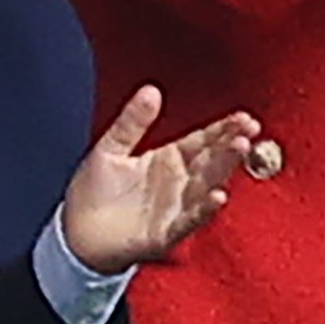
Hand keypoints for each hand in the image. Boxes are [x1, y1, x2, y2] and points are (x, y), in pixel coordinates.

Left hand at [60, 86, 258, 275]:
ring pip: (206, 186)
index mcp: (168, 160)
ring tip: (240, 150)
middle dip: (230, 146)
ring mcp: (175, 208)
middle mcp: (178, 184)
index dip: (222, 129)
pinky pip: (188, 220)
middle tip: (248, 131)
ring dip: (224, 170)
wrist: (75, 233)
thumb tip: (151, 89)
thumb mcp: (111, 147)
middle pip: (211, 161)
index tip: (244, 117)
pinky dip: (203, 209)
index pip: (201, 141)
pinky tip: (218, 196)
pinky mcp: (165, 234)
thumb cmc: (94, 191)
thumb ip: (133, 121)